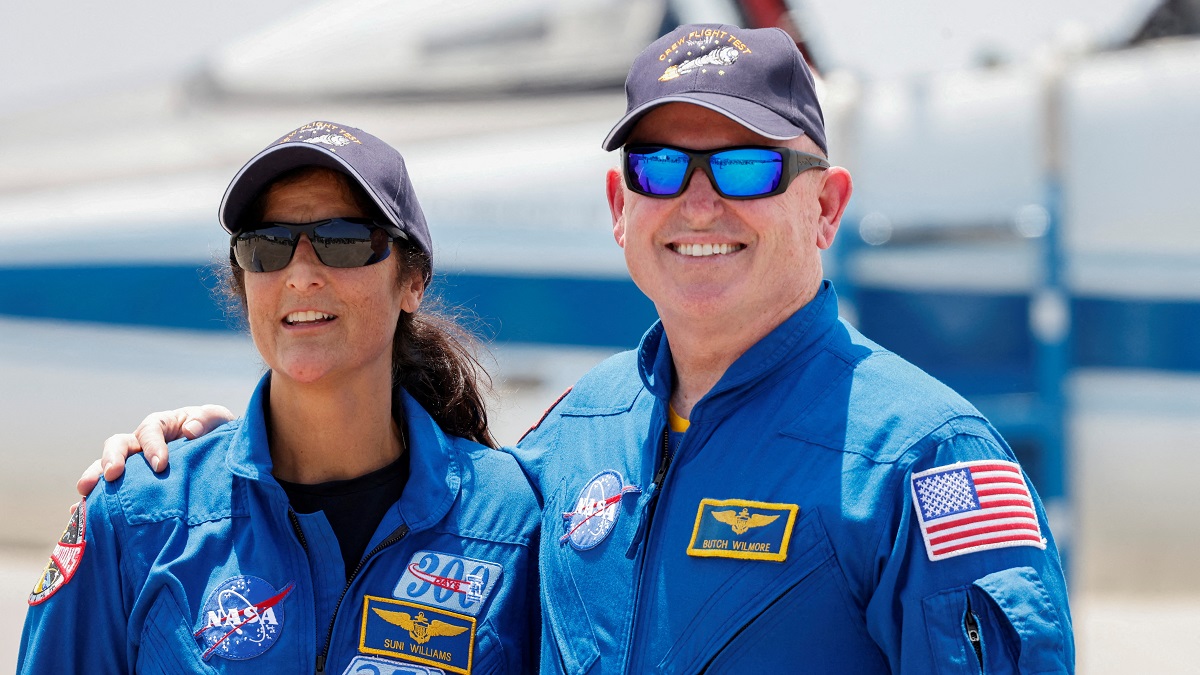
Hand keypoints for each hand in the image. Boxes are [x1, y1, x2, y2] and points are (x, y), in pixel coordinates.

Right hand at [75, 405, 234, 497]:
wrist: (217, 456)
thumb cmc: (215, 434)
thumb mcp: (217, 420)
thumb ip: (207, 419)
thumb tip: (190, 431)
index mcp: (160, 425)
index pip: (150, 430)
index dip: (152, 446)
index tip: (160, 465)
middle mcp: (140, 444)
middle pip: (118, 445)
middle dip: (113, 459)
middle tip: (112, 475)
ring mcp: (132, 465)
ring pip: (105, 467)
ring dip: (94, 478)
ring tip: (85, 493)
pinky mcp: (130, 486)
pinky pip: (106, 493)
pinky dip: (90, 502)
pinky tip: (78, 515)